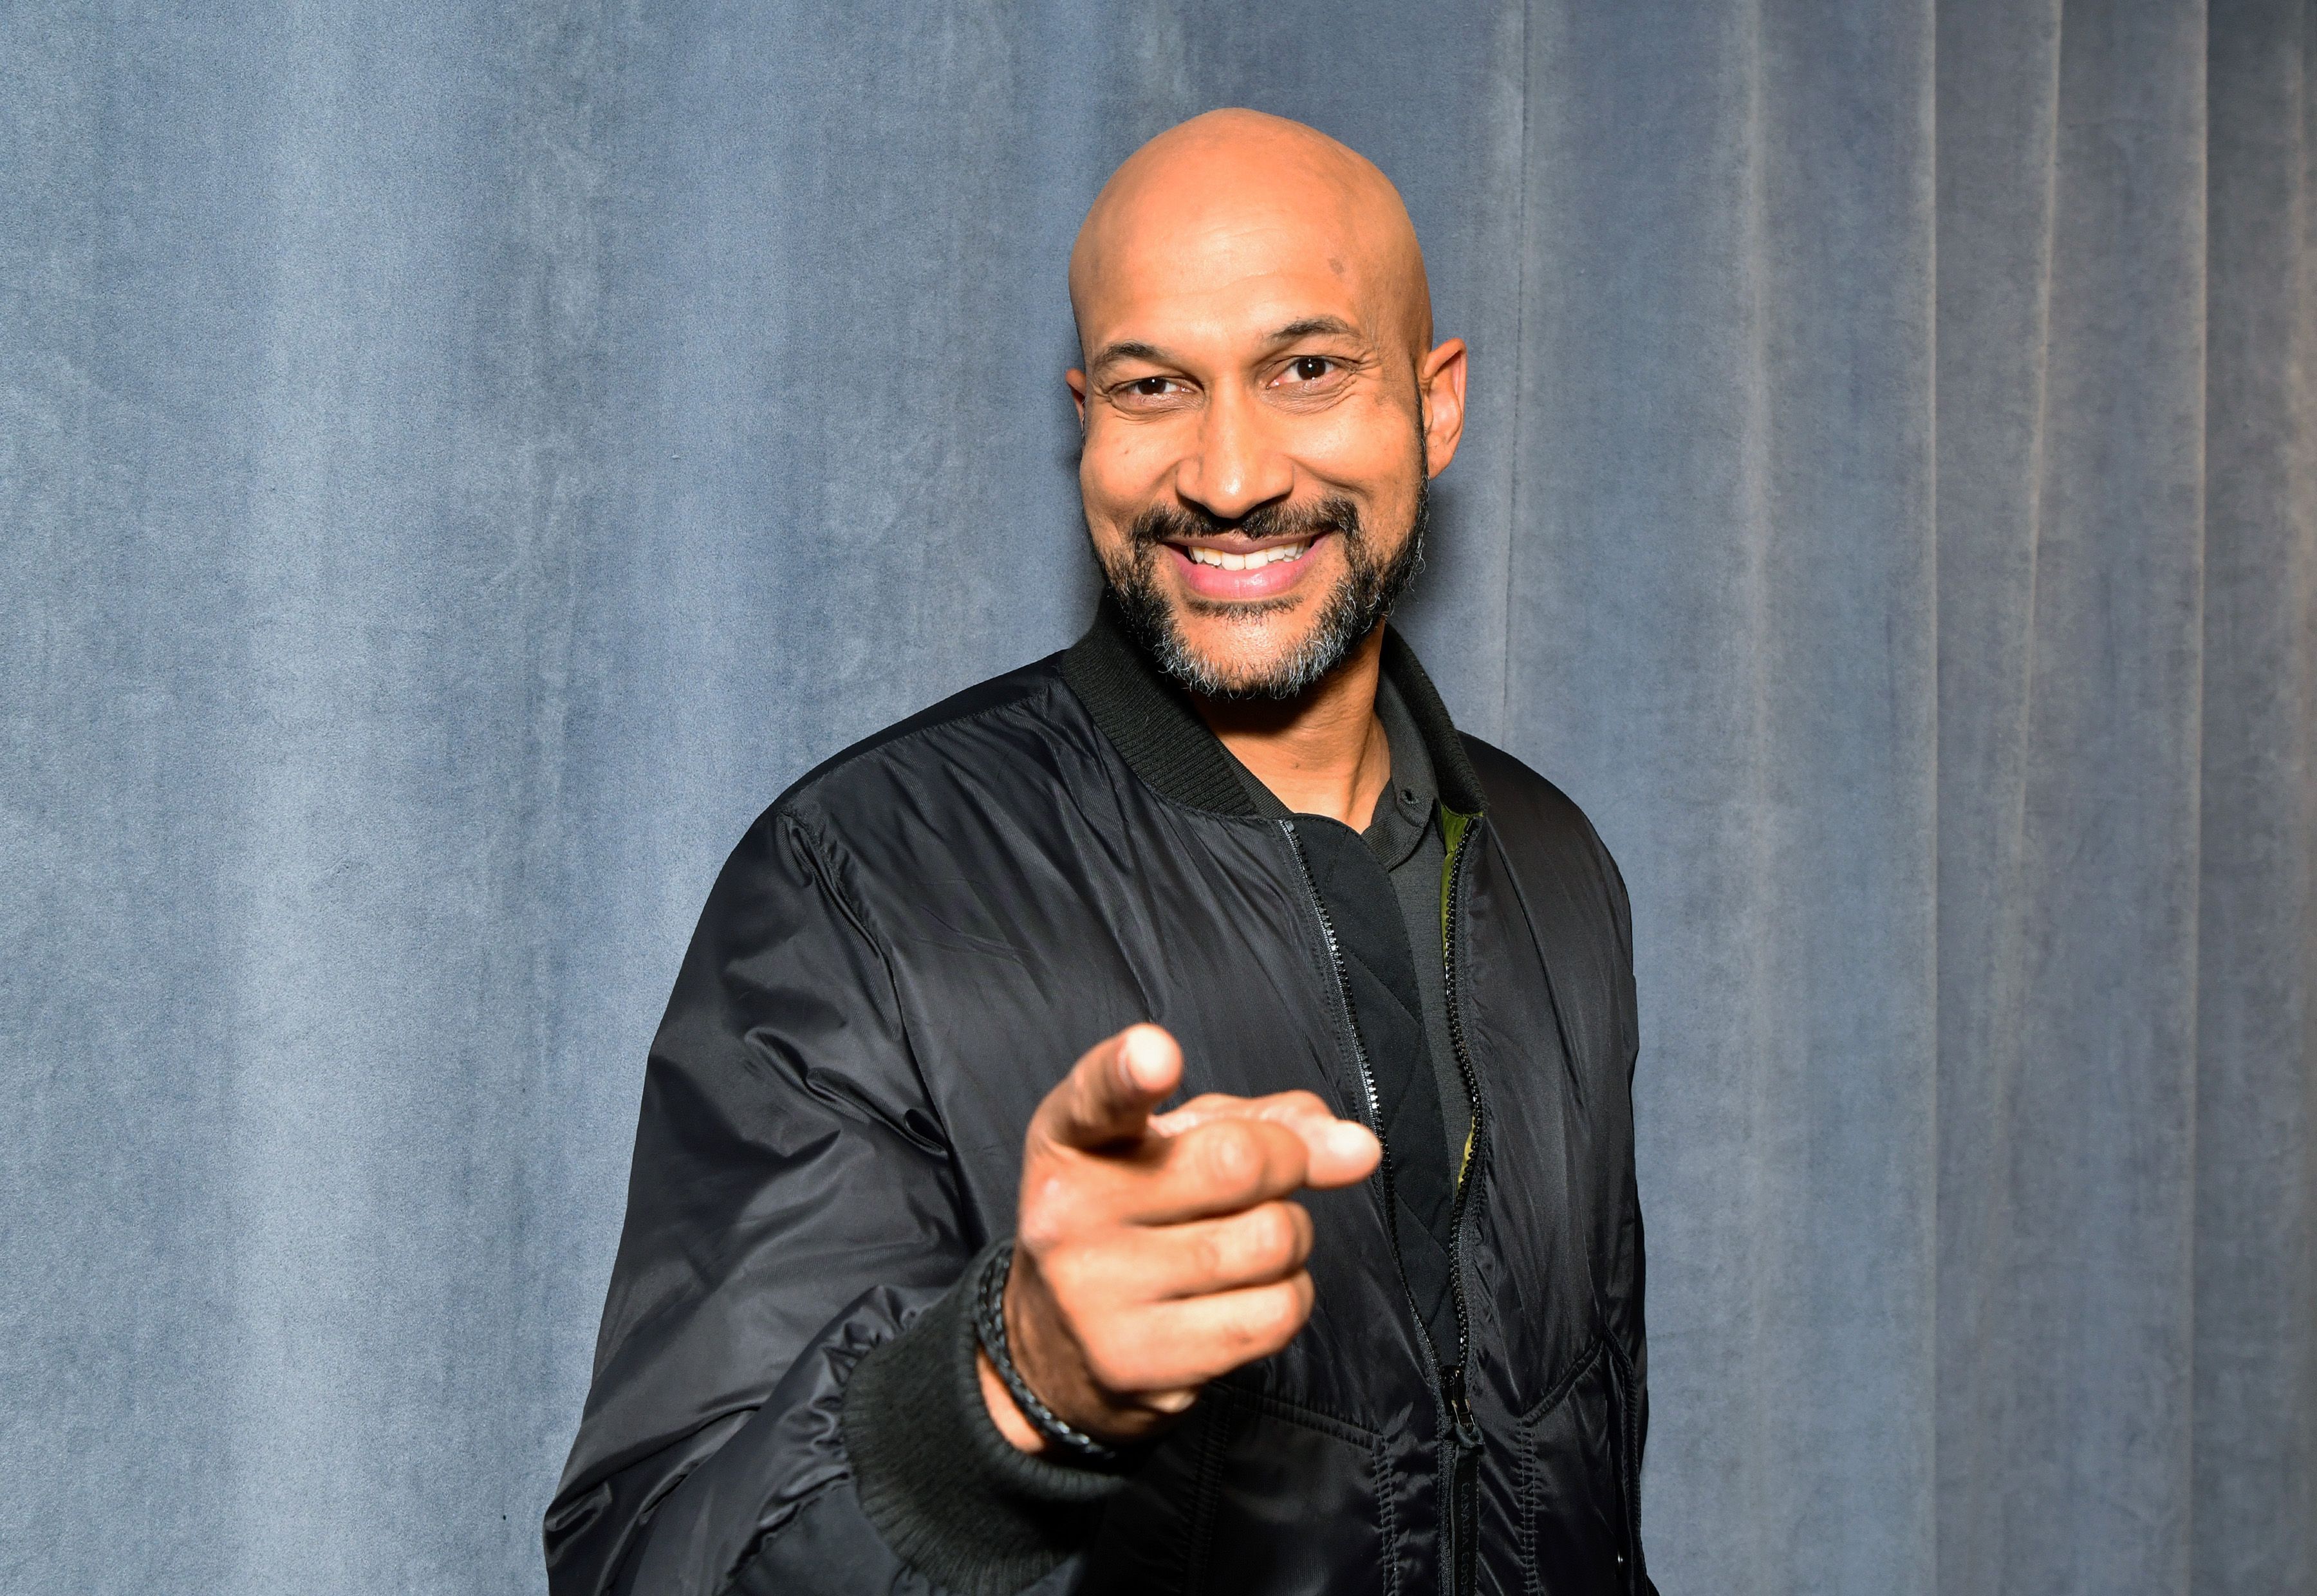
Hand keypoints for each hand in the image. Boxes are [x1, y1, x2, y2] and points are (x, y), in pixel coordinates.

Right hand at [978, 1024, 1381, 1451]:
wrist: (1058, 1346)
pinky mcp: (1140, 1363)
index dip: (1131, 1071)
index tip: (1157, 1055)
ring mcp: (1099, 1296)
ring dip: (1291, 1237)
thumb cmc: (1139, 1216)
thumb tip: (1358, 1148)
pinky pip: (1276, 1314)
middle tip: (1271, 1174)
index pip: (1097, 1096)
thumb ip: (1266, 1123)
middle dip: (1286, 1162)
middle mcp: (1070, 1214)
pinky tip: (1247, 1293)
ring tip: (1247, 1242)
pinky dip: (1289, 1296)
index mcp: (1071, 1139)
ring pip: (1272, 1242)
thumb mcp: (1180, 1145)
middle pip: (1237, 1163)